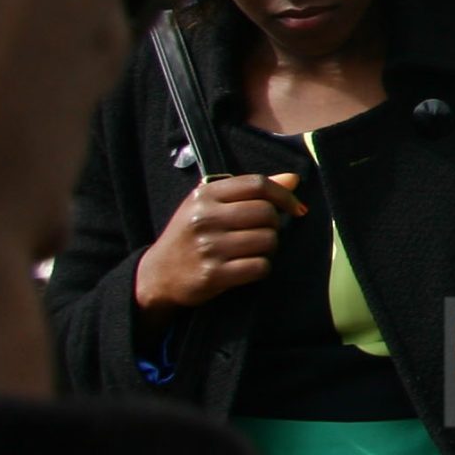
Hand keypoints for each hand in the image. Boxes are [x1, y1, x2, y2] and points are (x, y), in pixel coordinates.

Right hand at [133, 173, 303, 331]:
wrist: (159, 274)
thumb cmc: (191, 235)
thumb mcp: (210, 205)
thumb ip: (249, 191)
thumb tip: (293, 179)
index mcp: (205, 195)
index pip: (257, 184)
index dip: (284, 195)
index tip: (296, 208)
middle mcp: (205, 218)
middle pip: (267, 213)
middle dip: (274, 225)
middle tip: (263, 233)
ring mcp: (209, 247)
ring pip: (268, 240)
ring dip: (268, 248)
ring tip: (252, 250)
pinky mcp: (213, 274)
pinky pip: (260, 267)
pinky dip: (261, 268)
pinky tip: (247, 267)